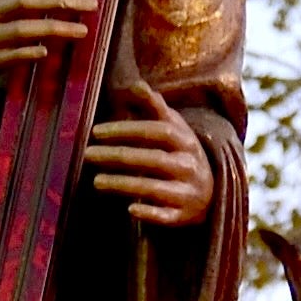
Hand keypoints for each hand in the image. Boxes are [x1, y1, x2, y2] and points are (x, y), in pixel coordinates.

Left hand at [83, 105, 215, 228]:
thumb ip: (156, 108)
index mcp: (186, 141)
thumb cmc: (182, 154)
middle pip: (152, 159)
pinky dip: (150, 213)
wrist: (212, 192)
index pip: (155, 131)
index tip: (96, 132)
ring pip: (154, 187)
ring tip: (96, 181)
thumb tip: (136, 84)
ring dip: (124, 184)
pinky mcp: (183, 216)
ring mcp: (187, 192)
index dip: (126, 130)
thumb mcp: (176, 130)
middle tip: (88, 154)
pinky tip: (130, 209)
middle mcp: (189, 165)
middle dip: (118, 156)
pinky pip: (166, 216)